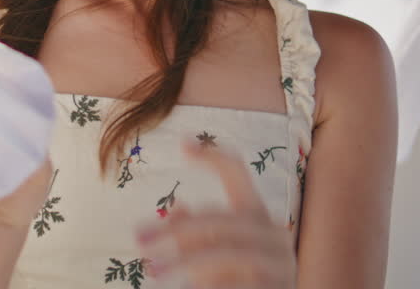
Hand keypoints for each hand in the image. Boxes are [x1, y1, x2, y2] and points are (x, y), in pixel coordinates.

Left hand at [134, 143, 294, 288]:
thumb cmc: (241, 281)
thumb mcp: (215, 254)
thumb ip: (196, 233)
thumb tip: (177, 208)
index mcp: (258, 215)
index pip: (238, 173)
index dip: (212, 156)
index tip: (181, 144)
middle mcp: (273, 234)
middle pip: (220, 219)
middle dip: (176, 231)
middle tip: (139, 240)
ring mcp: (280, 264)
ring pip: (226, 253)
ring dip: (185, 262)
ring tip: (154, 272)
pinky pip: (237, 284)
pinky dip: (210, 285)